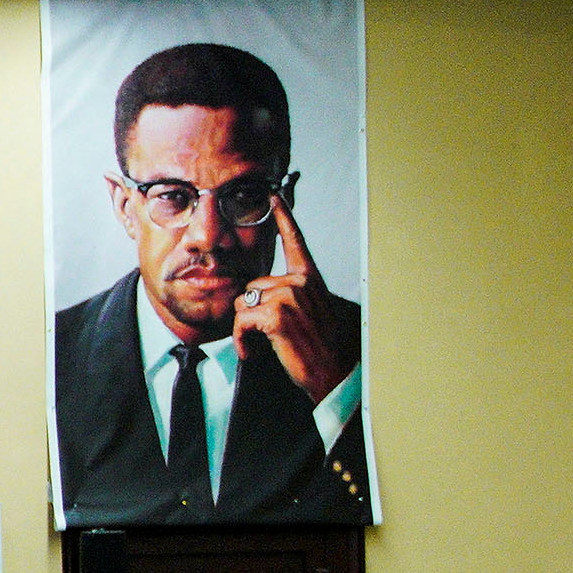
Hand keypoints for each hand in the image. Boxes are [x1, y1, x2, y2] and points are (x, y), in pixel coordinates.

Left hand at [235, 188, 358, 403]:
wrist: (333, 375)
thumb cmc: (318, 348)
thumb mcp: (309, 314)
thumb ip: (290, 297)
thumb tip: (259, 295)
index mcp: (310, 280)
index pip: (296, 243)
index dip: (284, 218)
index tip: (274, 197)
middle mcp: (301, 283)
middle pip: (252, 285)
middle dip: (250, 311)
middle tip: (265, 335)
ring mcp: (290, 297)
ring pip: (242, 303)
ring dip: (244, 329)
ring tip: (261, 345)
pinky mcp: (277, 315)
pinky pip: (240, 321)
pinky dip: (240, 340)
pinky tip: (253, 351)